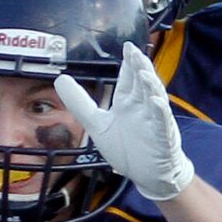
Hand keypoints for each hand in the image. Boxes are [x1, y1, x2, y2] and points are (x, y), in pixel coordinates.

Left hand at [55, 40, 195, 201]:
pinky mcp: (162, 137)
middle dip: (139, 66)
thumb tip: (59, 79)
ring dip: (150, 84)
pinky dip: (159, 111)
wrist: (147, 174)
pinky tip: (154, 101)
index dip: (128, 63)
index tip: (127, 47)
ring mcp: (153, 121)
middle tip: (134, 51)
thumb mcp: (97, 124)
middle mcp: (141, 107)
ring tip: (143, 71)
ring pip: (154, 97)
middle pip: (142, 82)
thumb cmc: (127, 148)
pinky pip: (161, 122)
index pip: (128, 78)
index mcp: (127, 103)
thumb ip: (79, 103)